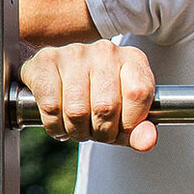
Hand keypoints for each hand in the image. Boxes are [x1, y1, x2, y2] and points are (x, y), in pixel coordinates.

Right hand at [20, 39, 156, 150]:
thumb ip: (140, 129)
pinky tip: (59, 123)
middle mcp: (106, 52)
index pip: (138, 95)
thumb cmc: (99, 95)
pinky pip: (51, 107)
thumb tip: (147, 142)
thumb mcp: (127, 112)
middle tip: (96, 133)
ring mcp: (75, 53)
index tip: (120, 129)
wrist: (58, 73)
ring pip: (77, 110)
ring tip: (78, 128)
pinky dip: (55, 125)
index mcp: (133, 60)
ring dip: (76, 131)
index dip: (129, 123)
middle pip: (105, 107)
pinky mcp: (46, 59)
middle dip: (100, 132)